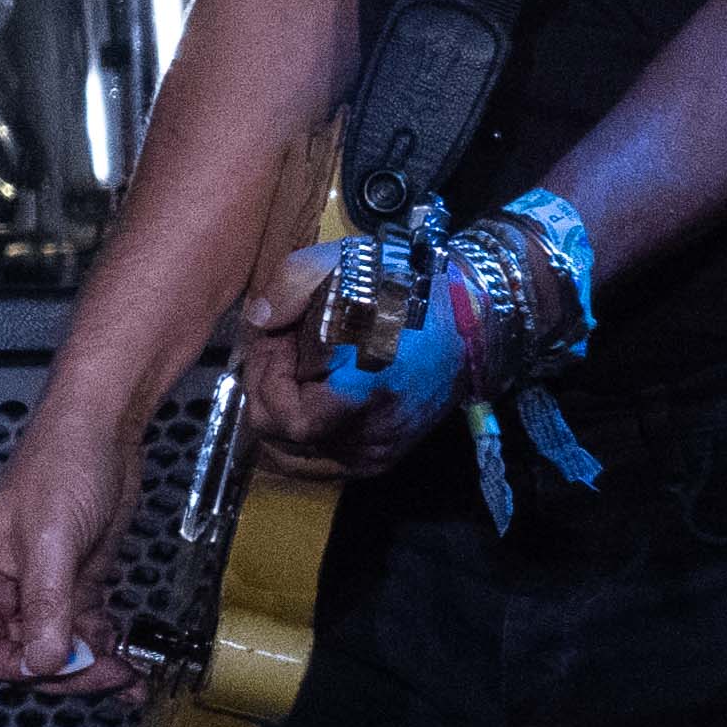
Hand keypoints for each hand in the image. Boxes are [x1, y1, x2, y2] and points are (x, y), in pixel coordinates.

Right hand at [0, 420, 149, 696]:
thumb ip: (45, 604)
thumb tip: (44, 663)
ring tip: (127, 676)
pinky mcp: (77, 588)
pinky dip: (108, 654)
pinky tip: (132, 665)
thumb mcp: (51, 539)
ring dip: (92, 671)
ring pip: (58, 653)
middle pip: (21, 657)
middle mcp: (3, 590)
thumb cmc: (61, 466)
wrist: (104, 432)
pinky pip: (86, 636)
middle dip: (65, 672)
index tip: (56, 668)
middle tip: (106, 671)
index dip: (13, 668)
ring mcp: (42, 591)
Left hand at [231, 235, 469, 477]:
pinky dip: (300, 434)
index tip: (277, 339)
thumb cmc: (400, 287)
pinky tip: (310, 394)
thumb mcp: (338, 264)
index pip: (285, 418)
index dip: (266, 378)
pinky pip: (319, 462)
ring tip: (296, 371)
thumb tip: (257, 321)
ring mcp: (377, 454)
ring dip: (280, 414)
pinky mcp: (382, 458)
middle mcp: (370, 438)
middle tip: (282, 350)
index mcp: (364, 395)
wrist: (469, 316)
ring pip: (294, 456)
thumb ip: (288, 287)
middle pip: (280, 440)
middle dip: (266, 392)